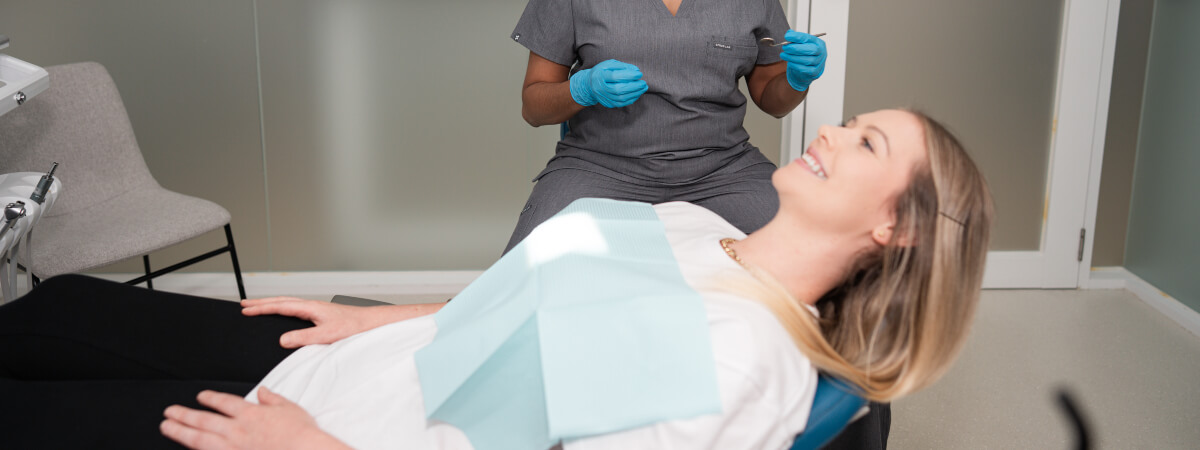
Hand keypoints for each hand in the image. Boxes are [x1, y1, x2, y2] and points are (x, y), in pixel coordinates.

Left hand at [161, 387, 348, 449]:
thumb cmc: (301, 434)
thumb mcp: (291, 408)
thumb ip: (272, 399)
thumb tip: (263, 391)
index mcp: (251, 414)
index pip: (224, 402)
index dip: (210, 398)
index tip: (200, 396)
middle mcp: (237, 430)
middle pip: (203, 420)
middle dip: (184, 415)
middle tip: (169, 412)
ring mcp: (233, 448)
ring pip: (199, 438)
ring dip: (180, 432)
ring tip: (167, 427)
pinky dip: (196, 449)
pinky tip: (187, 448)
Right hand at [241, 297, 375, 347]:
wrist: (370, 322)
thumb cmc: (353, 327)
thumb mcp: (327, 335)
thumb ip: (304, 338)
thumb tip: (283, 340)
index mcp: (310, 308)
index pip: (280, 306)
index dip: (261, 308)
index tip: (245, 309)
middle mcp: (311, 305)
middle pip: (281, 301)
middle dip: (261, 302)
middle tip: (243, 304)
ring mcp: (315, 308)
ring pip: (287, 303)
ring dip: (271, 304)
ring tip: (257, 306)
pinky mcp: (319, 314)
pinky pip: (295, 308)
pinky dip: (282, 308)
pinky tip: (282, 313)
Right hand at [569, 59, 648, 107]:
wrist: (589, 85)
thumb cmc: (601, 72)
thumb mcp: (609, 64)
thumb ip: (622, 66)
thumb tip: (636, 70)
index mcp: (600, 76)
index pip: (615, 76)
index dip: (628, 76)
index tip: (639, 74)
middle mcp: (601, 88)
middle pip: (619, 89)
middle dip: (634, 86)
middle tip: (644, 83)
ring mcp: (604, 97)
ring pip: (621, 98)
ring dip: (635, 93)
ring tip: (643, 88)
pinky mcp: (608, 103)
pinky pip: (622, 103)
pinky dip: (631, 99)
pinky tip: (637, 94)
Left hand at [779, 30, 826, 91]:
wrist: (807, 69)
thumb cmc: (804, 54)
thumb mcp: (801, 44)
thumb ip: (795, 38)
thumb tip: (789, 33)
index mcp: (818, 42)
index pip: (809, 38)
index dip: (797, 37)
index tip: (787, 36)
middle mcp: (821, 52)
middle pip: (811, 50)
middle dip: (796, 48)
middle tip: (785, 47)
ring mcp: (820, 63)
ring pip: (807, 60)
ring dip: (793, 57)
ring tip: (784, 55)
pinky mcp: (815, 72)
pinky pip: (805, 69)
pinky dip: (796, 66)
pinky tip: (789, 63)